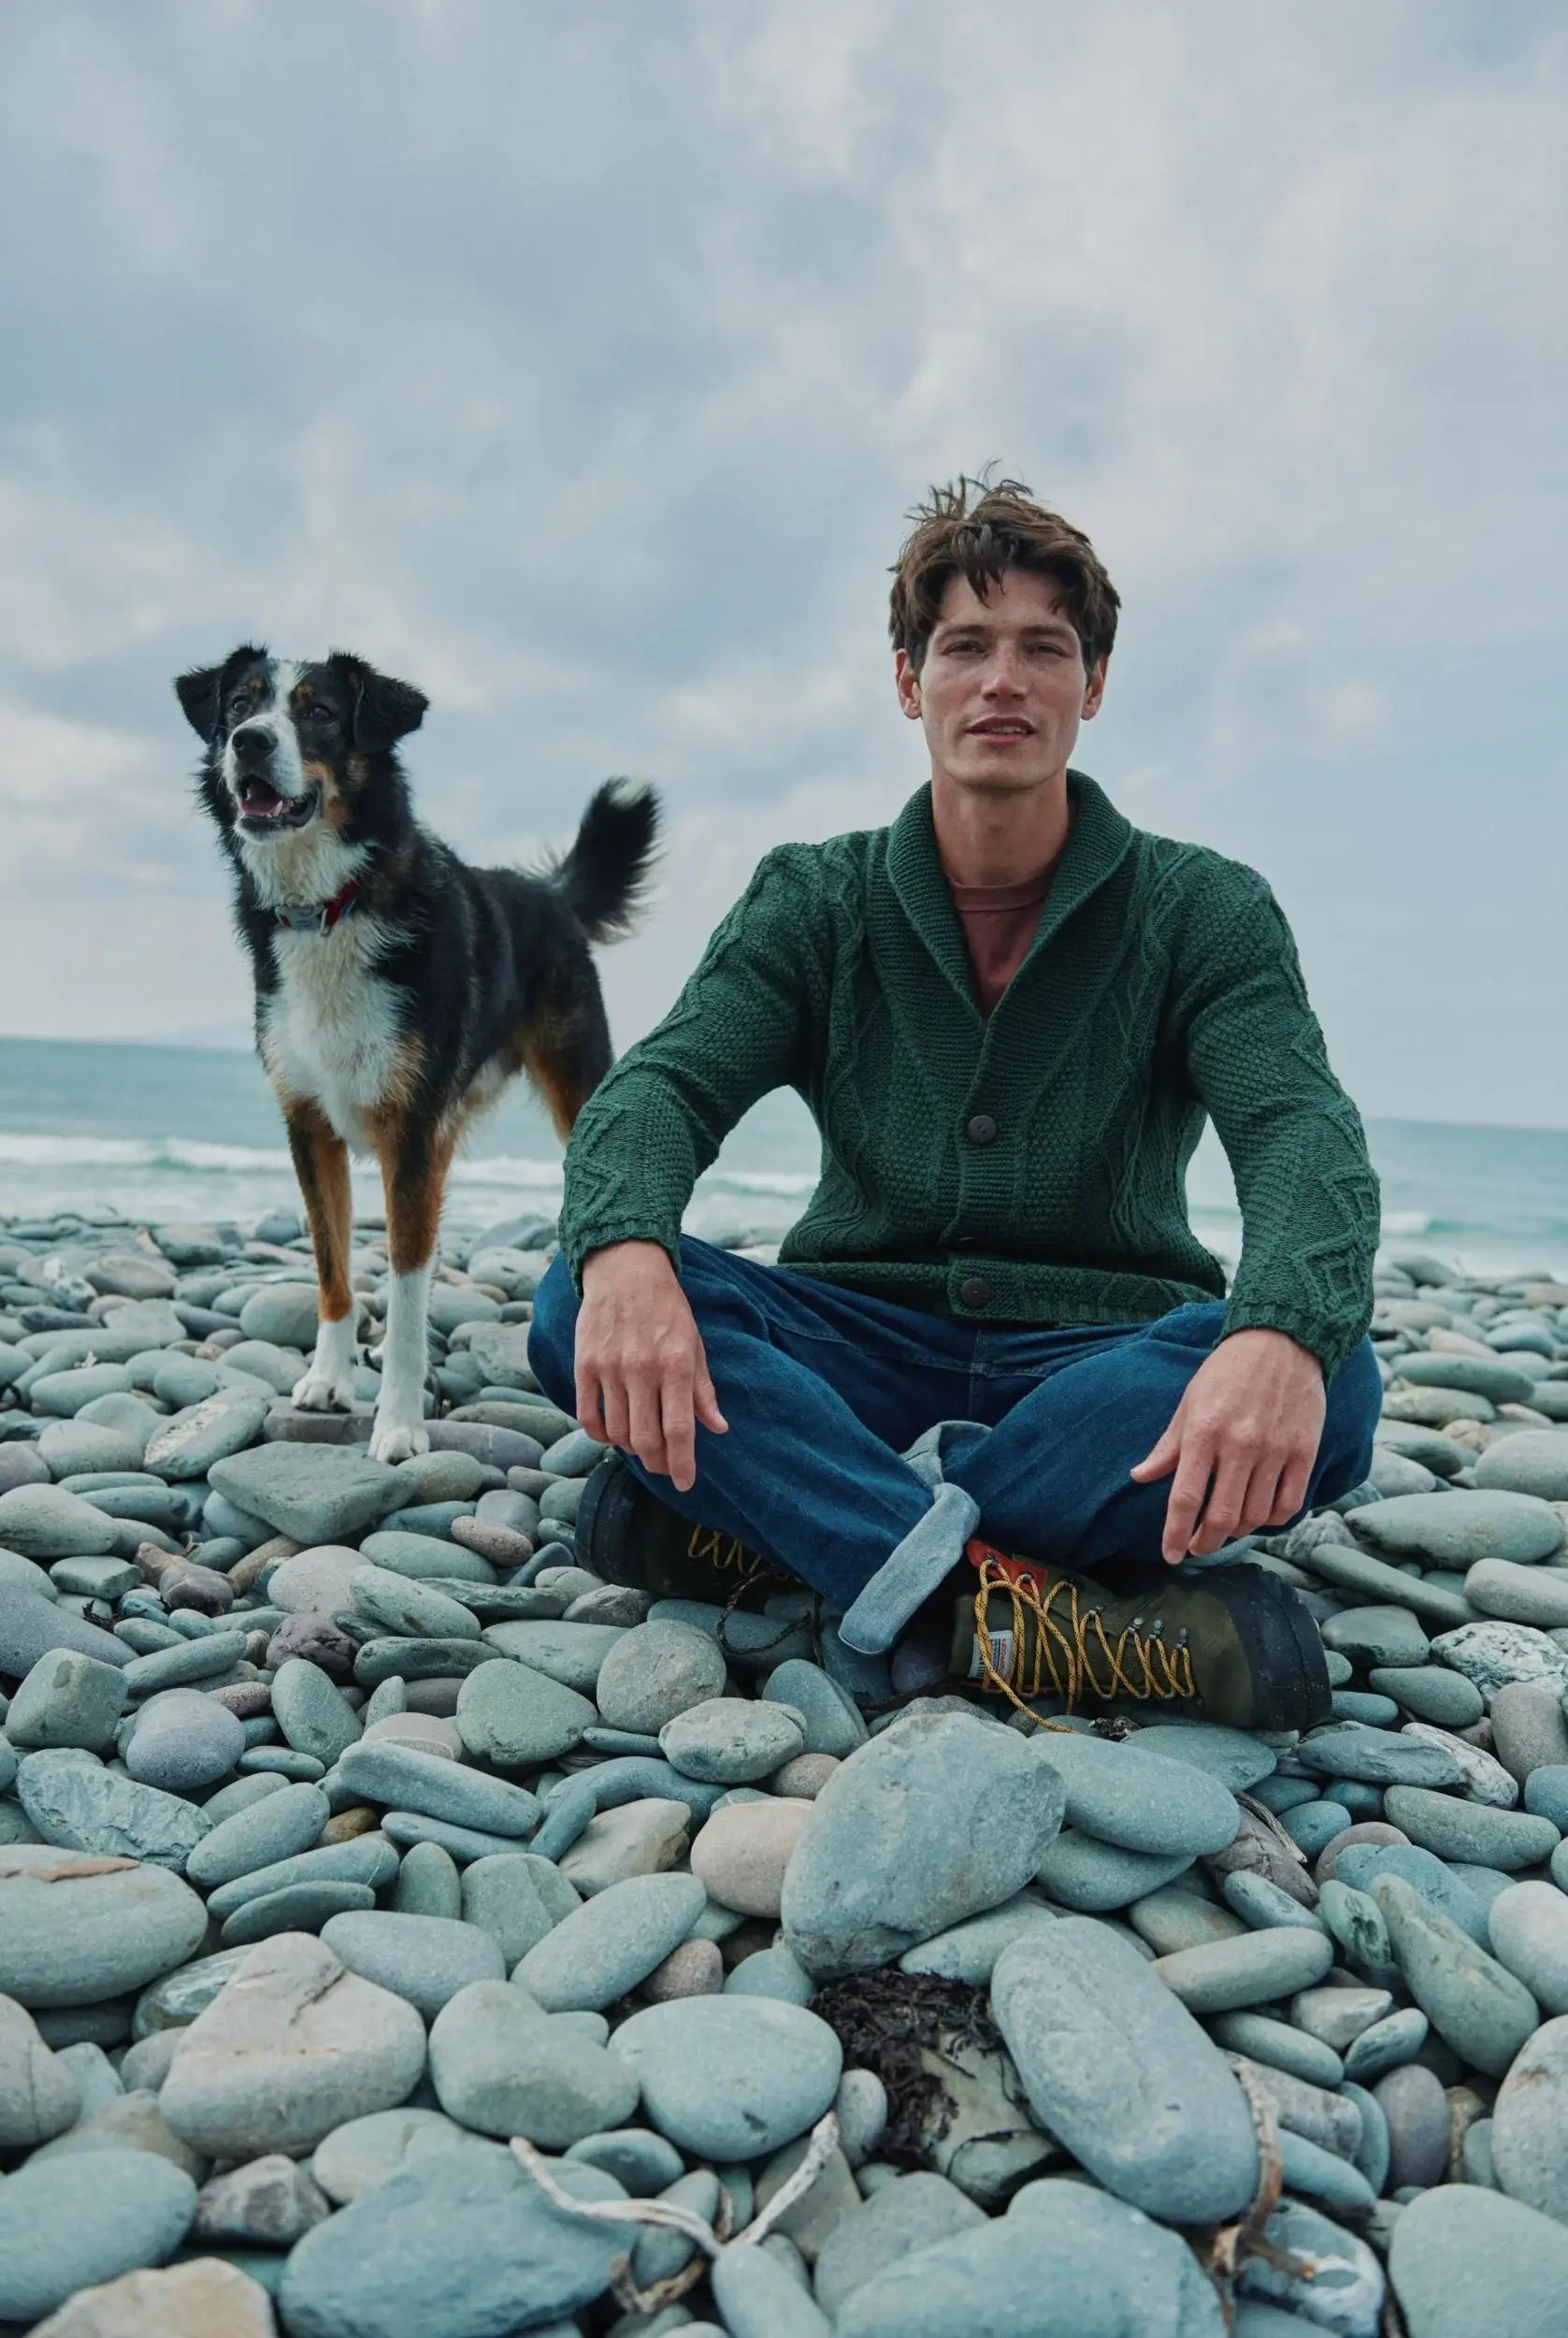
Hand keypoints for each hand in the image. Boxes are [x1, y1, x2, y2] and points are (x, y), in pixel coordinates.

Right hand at [574, 1240, 726, 1492]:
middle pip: (646, 1438)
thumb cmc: (667, 1309)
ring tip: (641, 1445)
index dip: (682, 1463)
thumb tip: (718, 1428)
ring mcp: (609, 1367)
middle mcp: (642, 1369)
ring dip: (631, 1448)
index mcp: (676, 1364)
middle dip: (657, 1463)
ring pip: (617, 1432)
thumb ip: (703, 1390)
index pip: (679, 1429)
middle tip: (664, 1467)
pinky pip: (588, 1415)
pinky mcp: (584, 1364)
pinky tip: (612, 1434)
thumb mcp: (695, 1344)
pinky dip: (600, 1434)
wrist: (626, 1270)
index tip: (685, 1484)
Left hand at [1129, 1328, 1325, 1564]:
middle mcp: (1240, 1445)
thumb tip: (1140, 1476)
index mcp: (1204, 1432)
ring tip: (1226, 1529)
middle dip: (1206, 1543)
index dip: (1176, 1534)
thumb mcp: (1189, 1402)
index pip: (1186, 1498)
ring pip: (1256, 1516)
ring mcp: (1275, 1450)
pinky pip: (1289, 1504)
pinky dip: (1272, 1519)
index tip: (1171, 1556)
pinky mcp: (1304, 1451)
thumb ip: (1167, 1445)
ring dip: (1238, 1532)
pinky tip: (1260, 1516)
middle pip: (1222, 1517)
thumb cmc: (1227, 1371)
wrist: (1282, 1341)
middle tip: (1198, 1548)